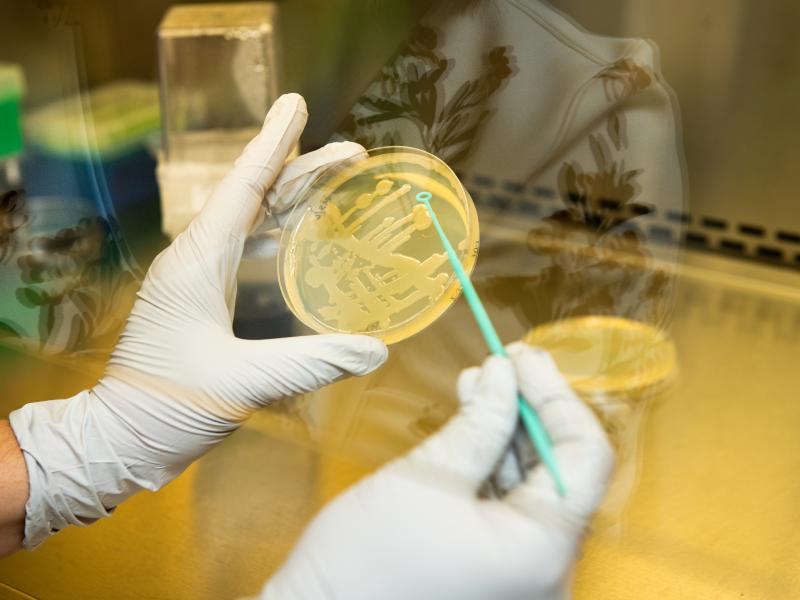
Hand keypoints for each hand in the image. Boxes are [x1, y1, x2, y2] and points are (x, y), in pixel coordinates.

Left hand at [9, 94, 386, 549]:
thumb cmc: (170, 405)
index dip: (274, 145)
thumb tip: (377, 351)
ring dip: (295, 197)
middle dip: (304, 169)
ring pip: (252, 219)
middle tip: (356, 154)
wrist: (121, 436)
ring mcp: (198, 276)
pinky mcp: (204, 296)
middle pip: (255, 197)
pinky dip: (280, 230)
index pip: (243, 188)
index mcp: (198, 262)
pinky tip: (304, 231)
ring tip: (339, 180)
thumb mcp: (244, 384)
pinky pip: (247, 247)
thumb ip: (313, 363)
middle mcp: (197, 258)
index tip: (297, 105)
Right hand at [260, 343, 613, 599]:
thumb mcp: (428, 477)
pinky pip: (508, 504)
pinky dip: (492, 460)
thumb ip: (479, 422)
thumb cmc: (364, 566)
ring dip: (508, 429)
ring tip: (480, 383)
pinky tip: (471, 422)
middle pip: (561, 469)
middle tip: (504, 361)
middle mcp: (544, 568)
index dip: (557, 398)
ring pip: (533, 484)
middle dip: (531, 409)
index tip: (523, 358)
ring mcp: (519, 572)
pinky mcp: (493, 567)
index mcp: (540, 551)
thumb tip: (504, 375)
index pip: (585, 457)